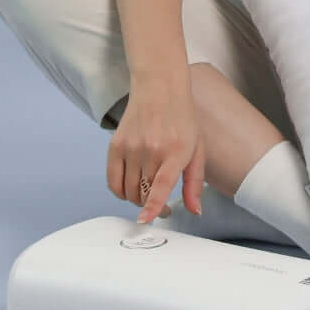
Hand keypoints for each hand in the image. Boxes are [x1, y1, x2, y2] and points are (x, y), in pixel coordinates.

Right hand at [106, 78, 206, 223]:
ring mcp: (131, 147)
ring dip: (137, 199)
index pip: (161, 184)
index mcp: (175, 150)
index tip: (146, 220)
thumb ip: (194, 182)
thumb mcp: (197, 148)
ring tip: (148, 194)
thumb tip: (195, 210)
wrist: (160, 89)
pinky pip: (112, 181)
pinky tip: (131, 188)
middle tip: (161, 207)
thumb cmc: (182, 118)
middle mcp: (151, 149)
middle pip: (144, 193)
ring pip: (128, 191)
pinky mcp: (115, 146)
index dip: (153, 205)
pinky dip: (120, 191)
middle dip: (152, 206)